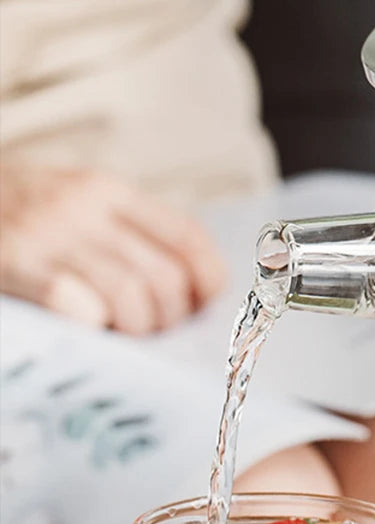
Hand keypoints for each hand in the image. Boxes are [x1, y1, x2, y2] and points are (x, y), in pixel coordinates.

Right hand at [0, 161, 226, 331]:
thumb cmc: (18, 216)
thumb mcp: (76, 205)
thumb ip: (127, 233)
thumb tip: (191, 289)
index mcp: (108, 190)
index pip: (187, 237)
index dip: (207, 282)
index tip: (198, 306)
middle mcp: (83, 207)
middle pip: (164, 277)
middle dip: (168, 318)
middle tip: (150, 330)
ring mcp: (48, 235)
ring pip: (129, 296)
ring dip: (134, 329)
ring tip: (119, 333)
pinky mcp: (16, 262)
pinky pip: (76, 304)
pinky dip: (91, 323)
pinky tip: (85, 326)